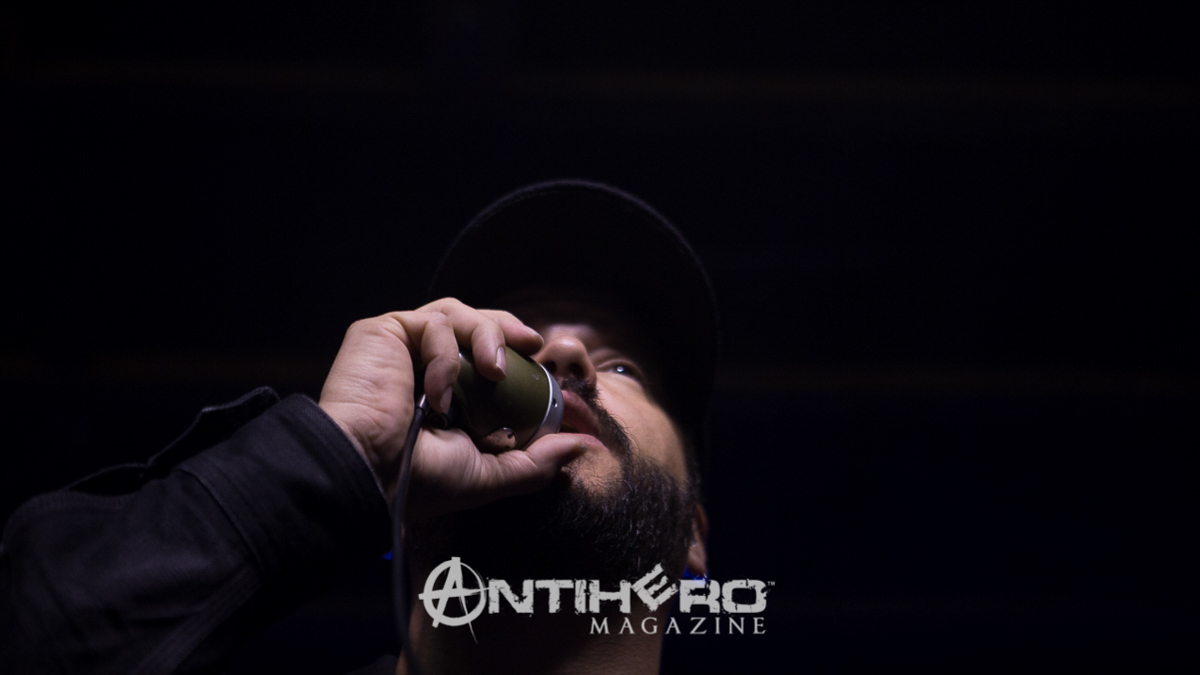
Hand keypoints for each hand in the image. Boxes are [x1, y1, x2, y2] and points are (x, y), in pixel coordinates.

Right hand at [317, 298, 585, 515]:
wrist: (368, 472)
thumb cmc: (417, 478)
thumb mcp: (489, 473)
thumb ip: (535, 461)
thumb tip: (585, 447)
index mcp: (447, 393)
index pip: (487, 354)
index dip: (515, 348)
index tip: (541, 358)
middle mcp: (424, 365)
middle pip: (476, 323)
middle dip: (508, 330)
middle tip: (531, 345)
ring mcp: (403, 348)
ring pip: (458, 313)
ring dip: (486, 336)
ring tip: (495, 371)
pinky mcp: (383, 333)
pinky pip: (433, 324)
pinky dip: (446, 356)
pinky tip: (440, 394)